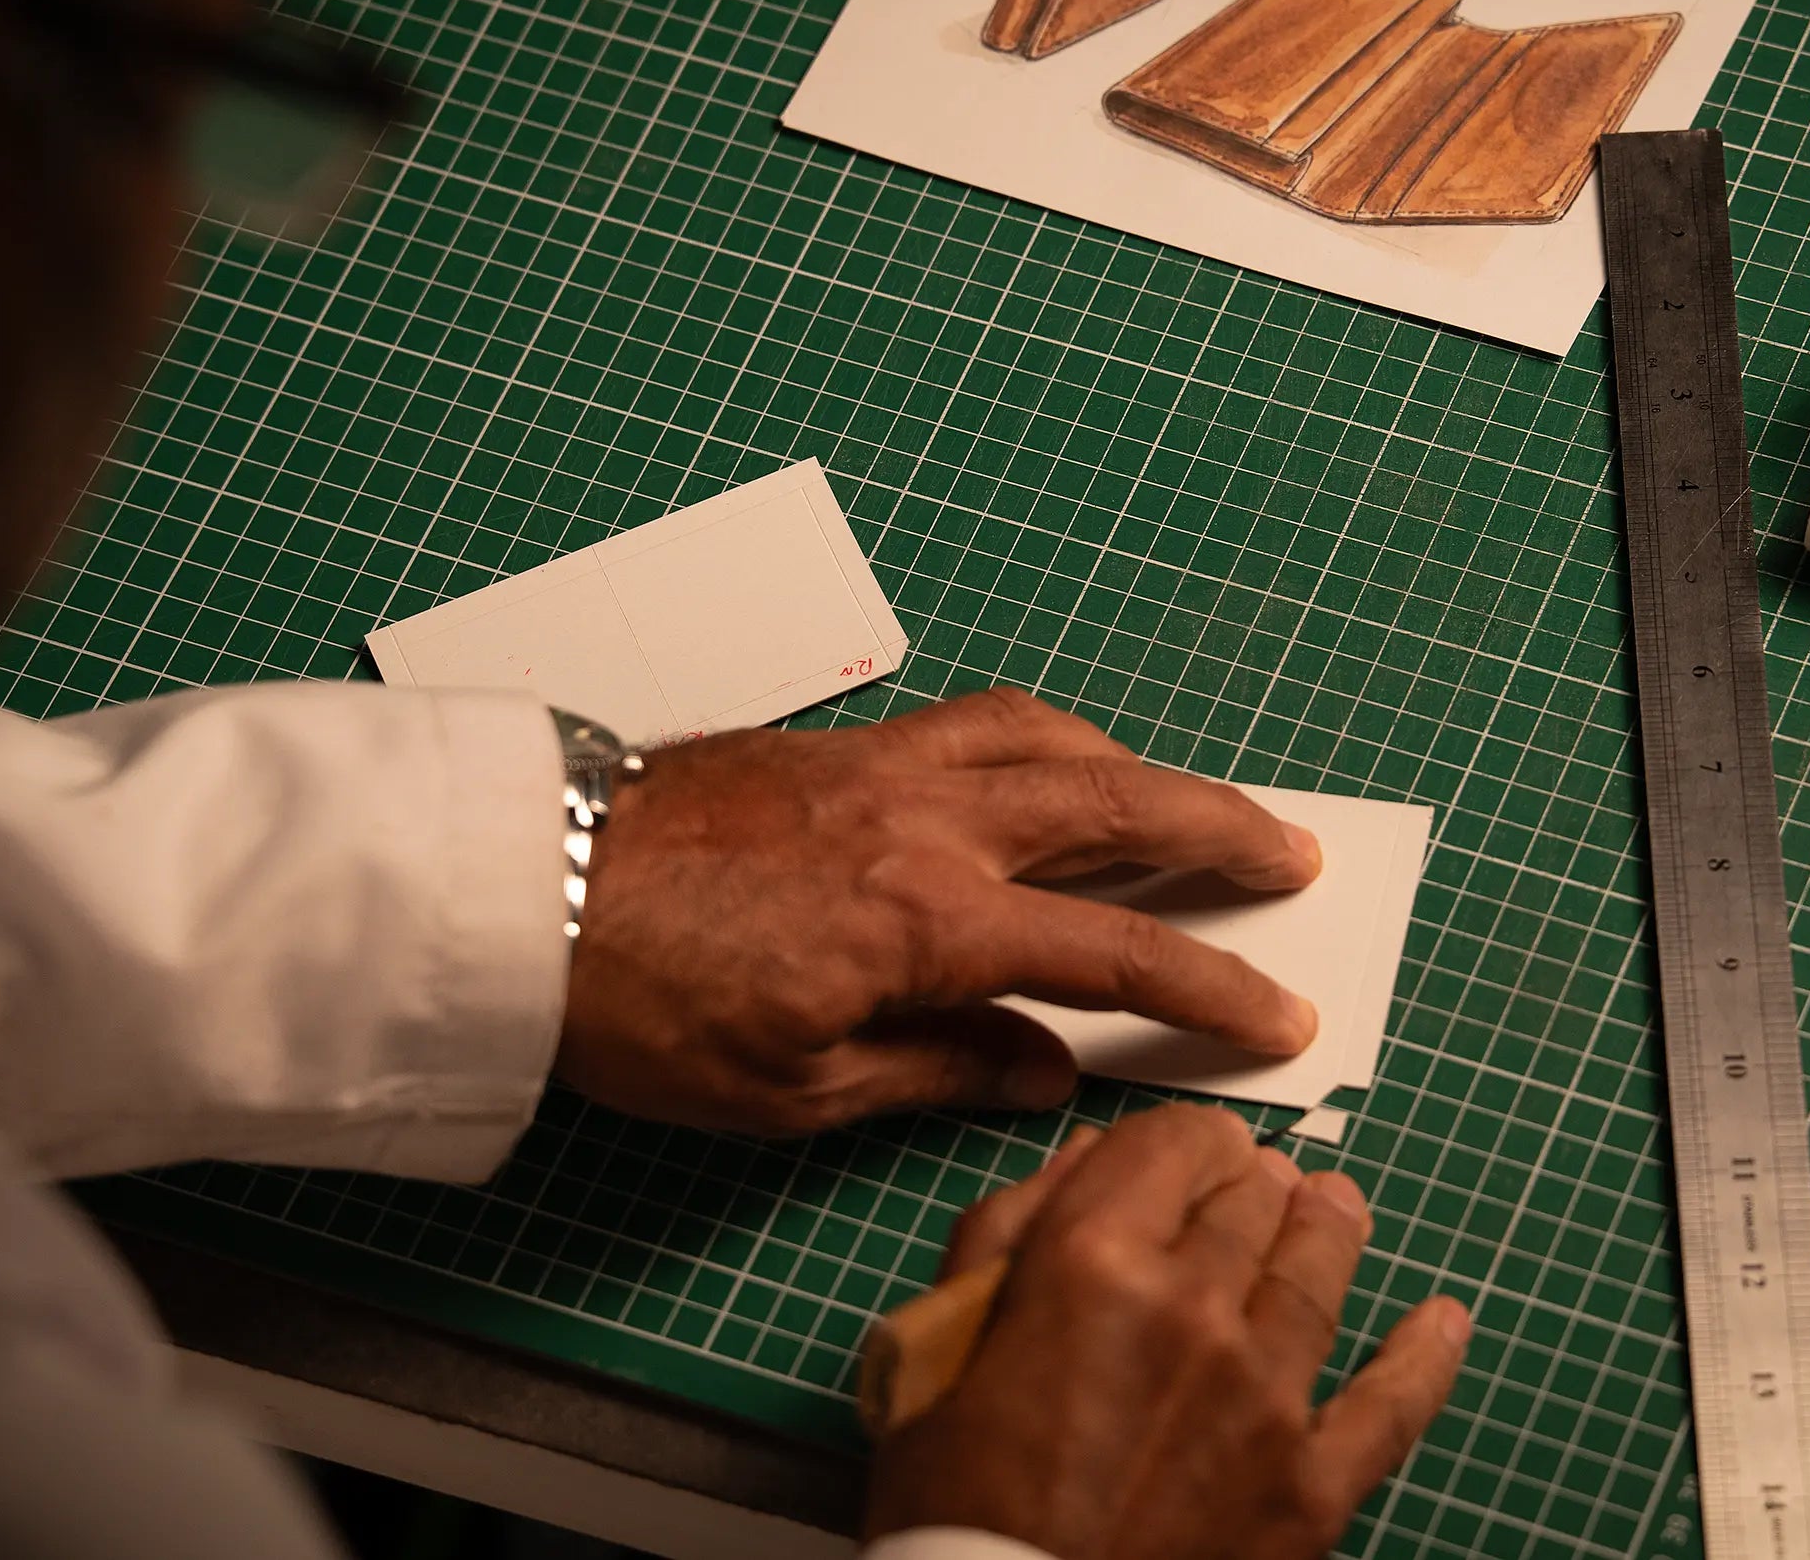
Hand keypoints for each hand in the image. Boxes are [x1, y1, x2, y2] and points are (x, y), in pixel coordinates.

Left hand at [557, 690, 1326, 1135]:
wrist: (517, 892)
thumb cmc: (640, 1006)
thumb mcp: (793, 1090)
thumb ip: (938, 1070)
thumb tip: (1042, 1070)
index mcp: (929, 919)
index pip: (1116, 955)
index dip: (1213, 990)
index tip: (1282, 1014)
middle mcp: (928, 818)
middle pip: (1116, 802)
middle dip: (1220, 827)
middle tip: (1292, 854)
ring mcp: (882, 763)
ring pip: (1050, 737)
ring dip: (1137, 766)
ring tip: (1182, 803)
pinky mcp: (835, 741)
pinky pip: (977, 720)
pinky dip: (1045, 740)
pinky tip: (1045, 769)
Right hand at [865, 1104, 1470, 1558]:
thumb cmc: (951, 1505)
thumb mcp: (934, 1345)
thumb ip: (1006, 1234)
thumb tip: (1088, 1161)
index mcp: (1092, 1263)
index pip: (1174, 1144)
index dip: (1187, 1137)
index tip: (1192, 1149)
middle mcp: (1194, 1312)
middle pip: (1252, 1201)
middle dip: (1251, 1181)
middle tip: (1256, 1182)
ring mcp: (1265, 1399)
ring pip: (1319, 1273)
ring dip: (1328, 1227)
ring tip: (1335, 1206)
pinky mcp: (1310, 1486)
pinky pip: (1393, 1404)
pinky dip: (1424, 1354)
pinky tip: (1443, 1320)